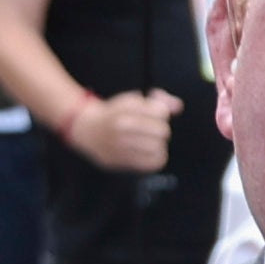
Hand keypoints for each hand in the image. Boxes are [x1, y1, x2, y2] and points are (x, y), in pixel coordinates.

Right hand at [63, 90, 181, 172]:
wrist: (87, 130)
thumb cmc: (114, 114)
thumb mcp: (133, 100)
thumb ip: (158, 101)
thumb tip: (178, 107)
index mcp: (126, 108)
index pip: (161, 112)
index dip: (162, 113)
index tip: (154, 116)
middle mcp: (122, 127)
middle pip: (162, 131)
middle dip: (161, 130)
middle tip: (153, 131)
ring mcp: (120, 145)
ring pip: (158, 148)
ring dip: (159, 145)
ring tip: (152, 142)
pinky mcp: (120, 160)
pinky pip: (151, 163)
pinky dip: (157, 157)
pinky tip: (151, 153)